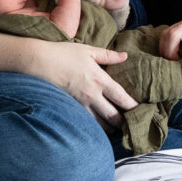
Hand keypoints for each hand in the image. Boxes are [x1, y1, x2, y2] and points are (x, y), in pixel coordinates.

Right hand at [21, 39, 137, 129]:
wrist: (39, 62)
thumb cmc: (64, 54)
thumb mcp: (88, 50)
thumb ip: (108, 55)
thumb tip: (125, 56)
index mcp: (100, 80)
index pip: (122, 98)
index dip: (134, 107)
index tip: (142, 112)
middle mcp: (93, 95)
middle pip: (114, 116)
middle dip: (125, 123)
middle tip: (132, 126)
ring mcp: (81, 104)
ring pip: (101, 124)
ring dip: (111, 128)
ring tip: (118, 130)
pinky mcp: (70, 109)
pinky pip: (86, 123)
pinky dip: (95, 129)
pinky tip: (99, 130)